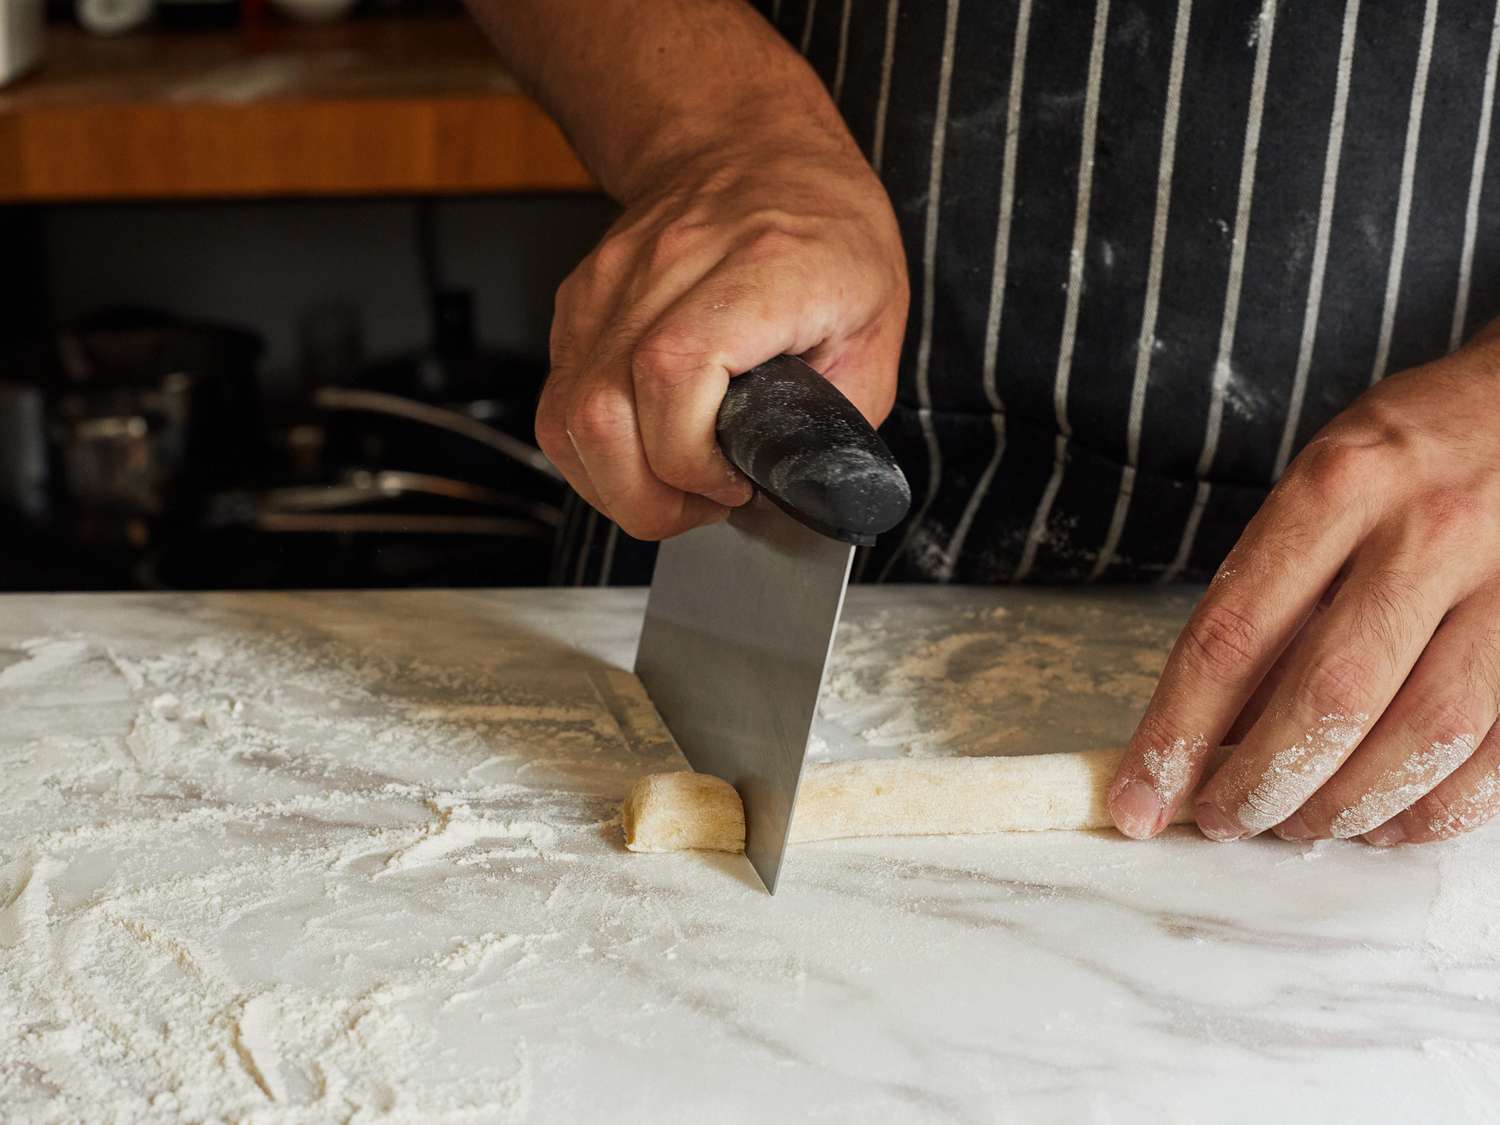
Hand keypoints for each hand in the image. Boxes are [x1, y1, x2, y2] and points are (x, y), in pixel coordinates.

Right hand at [535, 141, 907, 539]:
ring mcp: (611, 283)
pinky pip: (559, 403)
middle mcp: (669, 268)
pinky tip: (643, 454)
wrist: (754, 149)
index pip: (673, 373)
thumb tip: (811, 483)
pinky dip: (594, 451)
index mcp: (759, 268)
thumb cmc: (825, 231)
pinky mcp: (580, 302)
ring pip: (564, 417)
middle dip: (644, 496)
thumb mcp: (879, 325)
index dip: (690, 457)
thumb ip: (845, 413)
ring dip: (611, 483)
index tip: (733, 483)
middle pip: (600, 412)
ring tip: (669, 488)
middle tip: (697, 505)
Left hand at [1108, 326, 1499, 845]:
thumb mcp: (1324, 484)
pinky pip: (1497, 754)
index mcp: (1338, 486)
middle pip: (1328, 696)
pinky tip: (1387, 819)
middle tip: (1224, 820)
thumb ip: (1275, 592)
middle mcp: (1427, 533)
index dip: (1175, 733)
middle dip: (1261, 782)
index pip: (1231, 634)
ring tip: (1299, 824)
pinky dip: (1434, 807)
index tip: (1138, 799)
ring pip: (1422, 736)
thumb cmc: (1411, 454)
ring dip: (1347, 805)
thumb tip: (1212, 727)